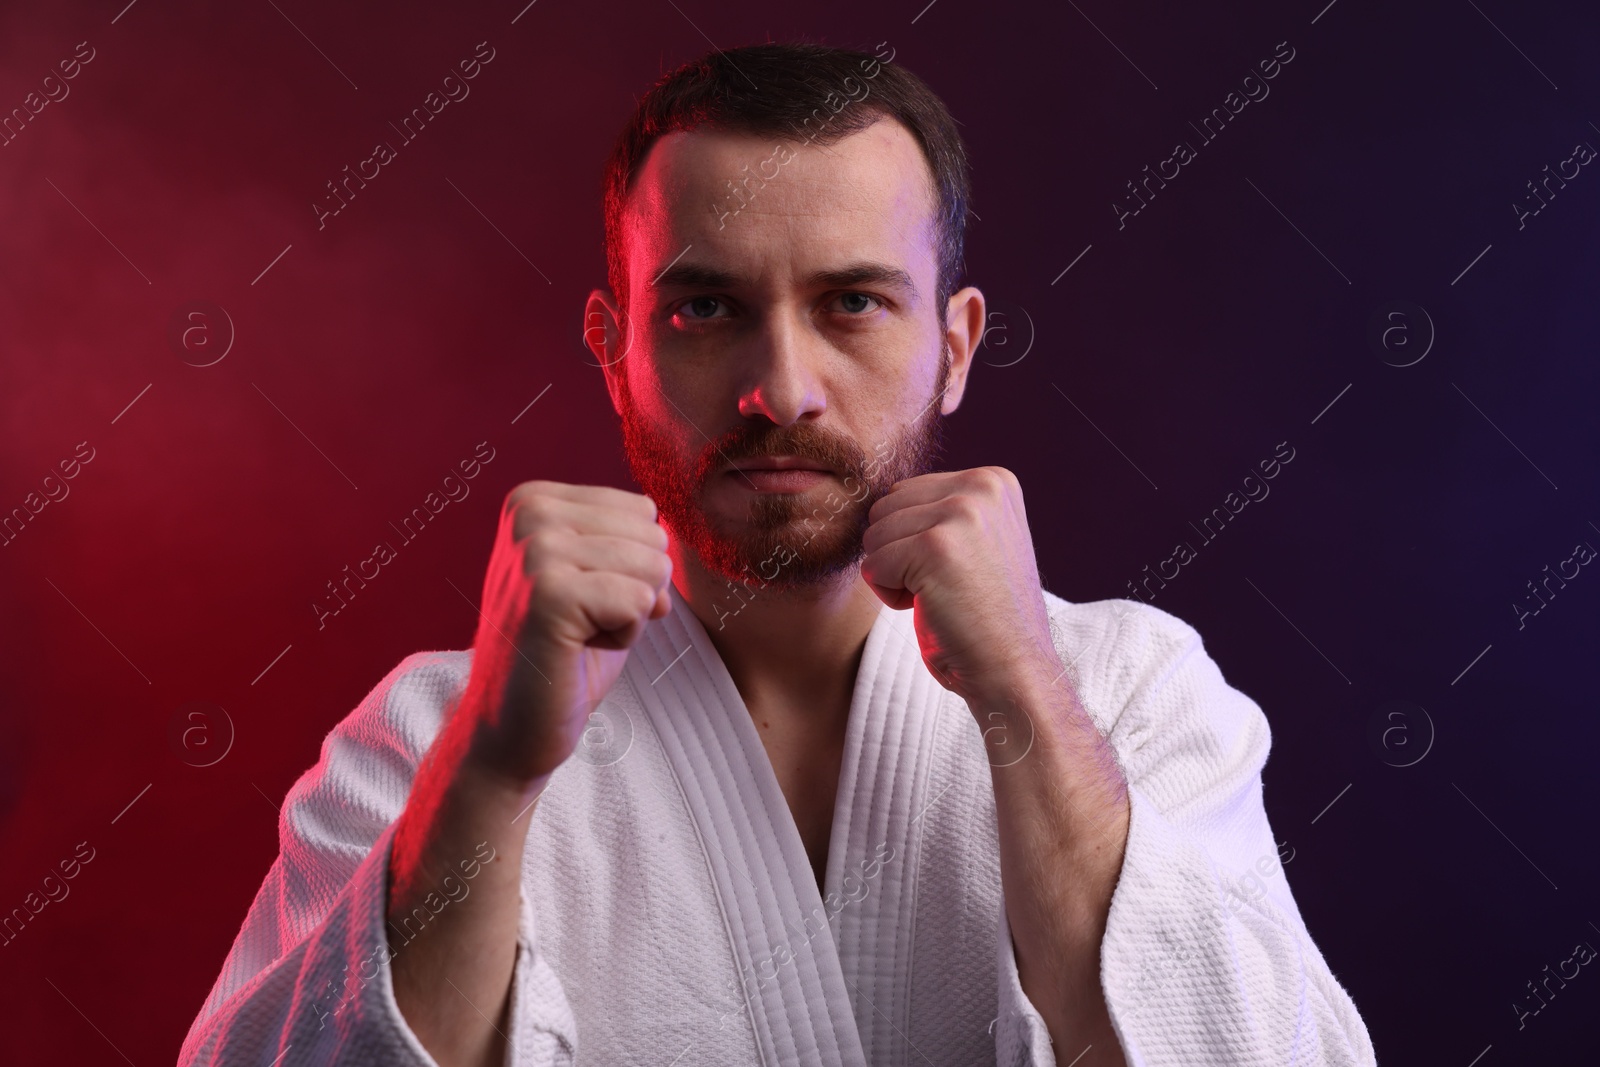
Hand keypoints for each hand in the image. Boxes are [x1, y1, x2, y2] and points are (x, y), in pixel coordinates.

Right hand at [460, 481, 671, 783]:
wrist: (511, 726)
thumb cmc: (562, 654)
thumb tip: (672, 539)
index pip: (641, 510)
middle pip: (652, 534)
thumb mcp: (596, 578)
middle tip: (581, 623)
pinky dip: (624, 637)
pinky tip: (577, 650)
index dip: (629, 567)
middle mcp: (530, 514)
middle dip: (634, 589)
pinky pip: (639, 601)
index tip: (581, 600)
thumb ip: (630, 544)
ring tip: (578, 636)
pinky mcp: (549, 593)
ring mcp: (535, 551)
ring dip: (629, 615)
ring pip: (652, 566)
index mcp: (534, 500)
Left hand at [860, 467, 1059, 704]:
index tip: (960, 570)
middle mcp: (982, 486)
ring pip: (874, 536)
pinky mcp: (935, 546)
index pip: (905, 493)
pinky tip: (932, 608)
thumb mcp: (978, 542)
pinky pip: (872, 566)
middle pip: (884, 508)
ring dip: (895, 576)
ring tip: (942, 596)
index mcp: (993, 480)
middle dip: (900, 554)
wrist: (1014, 671)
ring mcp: (961, 513)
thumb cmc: (985, 617)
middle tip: (948, 587)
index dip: (916, 541)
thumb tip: (879, 499)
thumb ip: (942, 510)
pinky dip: (890, 596)